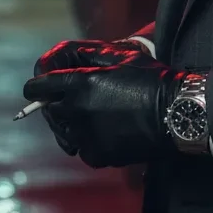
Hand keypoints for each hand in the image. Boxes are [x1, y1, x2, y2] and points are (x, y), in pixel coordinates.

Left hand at [32, 39, 152, 154]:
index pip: (38, 88)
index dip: (36, 87)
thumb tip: (69, 58)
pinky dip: (87, 140)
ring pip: (64, 132)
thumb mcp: (120, 57)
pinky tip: (101, 132)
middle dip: (55, 104)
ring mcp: (86, 136)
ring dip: (69, 123)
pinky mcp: (98, 156)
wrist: (176, 113)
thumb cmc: (150, 79)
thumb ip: (88, 56)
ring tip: (86, 117)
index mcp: (79, 84)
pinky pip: (82, 148)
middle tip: (69, 100)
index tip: (37, 89)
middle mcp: (77, 111)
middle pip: (50, 111)